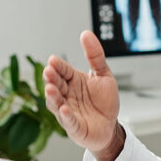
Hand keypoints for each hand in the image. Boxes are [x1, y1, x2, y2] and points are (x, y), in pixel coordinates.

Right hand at [43, 31, 122, 160]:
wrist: (111, 126)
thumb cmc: (104, 102)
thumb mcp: (103, 75)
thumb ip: (95, 55)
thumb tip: (85, 34)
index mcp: (73, 81)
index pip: (63, 71)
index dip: (58, 66)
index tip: (53, 60)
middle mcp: (67, 95)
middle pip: (56, 85)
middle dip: (52, 79)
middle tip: (49, 72)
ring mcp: (68, 111)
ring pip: (56, 103)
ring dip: (53, 96)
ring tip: (50, 89)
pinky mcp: (74, 127)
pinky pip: (68, 121)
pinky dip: (65, 115)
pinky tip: (64, 109)